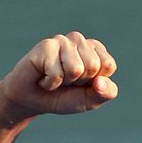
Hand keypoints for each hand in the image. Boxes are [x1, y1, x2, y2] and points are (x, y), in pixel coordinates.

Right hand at [0, 31, 117, 118]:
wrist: (33, 102)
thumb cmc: (64, 97)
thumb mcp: (91, 99)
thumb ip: (106, 93)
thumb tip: (100, 82)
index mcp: (96, 50)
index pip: (108, 65)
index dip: (96, 82)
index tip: (82, 83)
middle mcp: (79, 41)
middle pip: (93, 66)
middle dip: (79, 81)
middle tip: (66, 81)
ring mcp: (62, 41)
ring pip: (76, 68)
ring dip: (64, 81)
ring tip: (55, 77)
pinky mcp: (46, 45)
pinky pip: (57, 73)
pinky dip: (50, 83)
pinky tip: (43, 77)